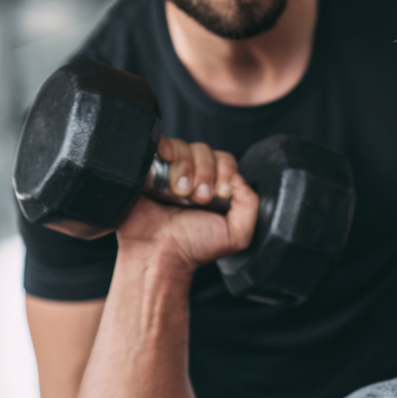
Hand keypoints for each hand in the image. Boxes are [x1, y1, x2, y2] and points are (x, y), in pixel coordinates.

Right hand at [117, 136, 258, 272]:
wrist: (159, 255)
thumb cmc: (193, 247)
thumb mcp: (236, 234)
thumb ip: (250, 205)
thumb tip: (239, 178)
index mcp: (212, 187)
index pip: (225, 161)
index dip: (225, 173)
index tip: (219, 195)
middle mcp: (191, 176)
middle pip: (206, 151)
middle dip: (206, 173)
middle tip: (198, 198)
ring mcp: (168, 171)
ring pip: (185, 147)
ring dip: (186, 168)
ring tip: (179, 193)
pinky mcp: (147, 168)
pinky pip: (160, 143)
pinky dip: (167, 146)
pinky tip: (167, 160)